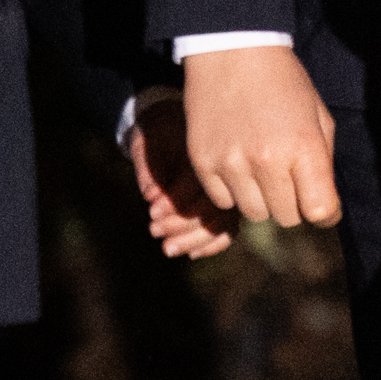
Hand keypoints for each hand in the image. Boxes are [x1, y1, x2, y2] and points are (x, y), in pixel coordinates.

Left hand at [127, 96, 236, 259]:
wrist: (173, 125)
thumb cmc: (158, 134)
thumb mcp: (148, 144)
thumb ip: (149, 168)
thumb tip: (149, 196)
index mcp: (211, 153)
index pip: (200, 184)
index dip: (176, 202)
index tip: (152, 212)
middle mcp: (227, 174)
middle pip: (215, 208)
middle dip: (182, 225)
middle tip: (154, 231)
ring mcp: (232, 191)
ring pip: (223, 223)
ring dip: (195, 241)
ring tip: (167, 248)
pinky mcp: (230, 205)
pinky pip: (230, 230)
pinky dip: (213, 244)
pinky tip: (192, 254)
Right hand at [181, 46, 341, 227]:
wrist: (231, 50)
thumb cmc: (282, 82)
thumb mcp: (318, 116)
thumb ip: (324, 164)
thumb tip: (323, 207)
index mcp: (303, 148)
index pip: (321, 211)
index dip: (325, 213)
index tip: (320, 205)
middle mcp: (267, 160)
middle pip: (286, 217)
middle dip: (291, 202)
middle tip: (285, 176)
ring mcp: (231, 163)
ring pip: (254, 214)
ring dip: (261, 198)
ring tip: (259, 168)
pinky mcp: (203, 163)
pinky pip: (222, 201)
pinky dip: (231, 190)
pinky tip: (235, 162)